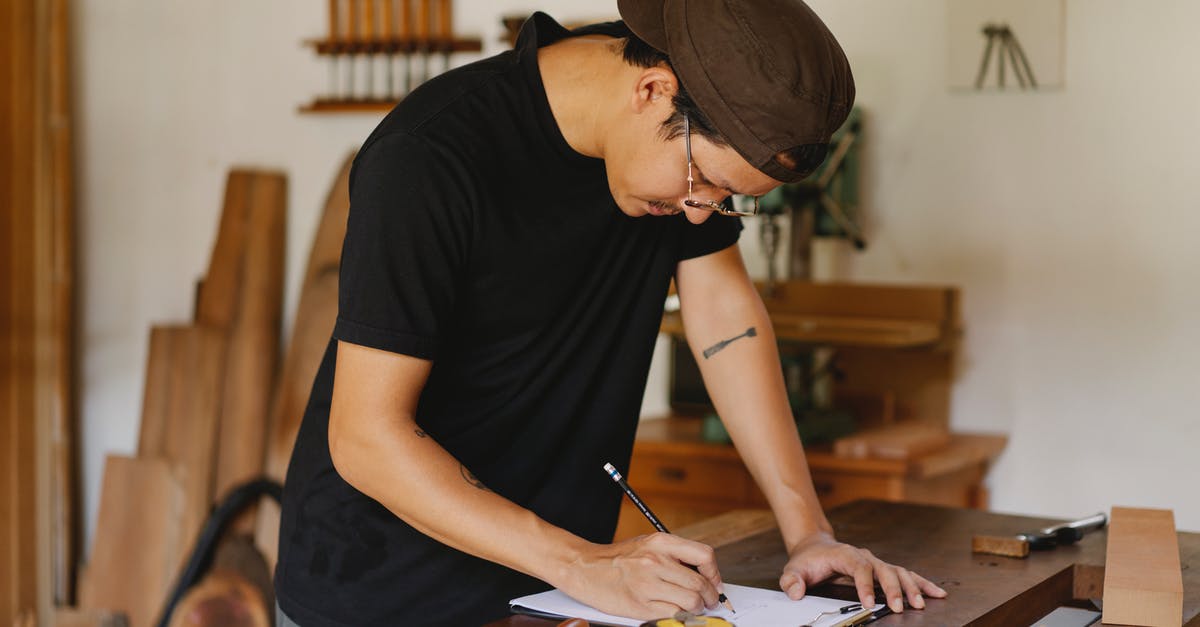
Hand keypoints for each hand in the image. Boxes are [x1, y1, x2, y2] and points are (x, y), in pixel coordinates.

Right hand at [557, 532, 724, 619]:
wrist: (584, 568)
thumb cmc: (617, 558)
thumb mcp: (647, 545)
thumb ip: (673, 555)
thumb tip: (704, 574)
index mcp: (660, 542)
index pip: (704, 555)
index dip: (715, 573)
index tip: (715, 584)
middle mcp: (655, 561)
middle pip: (700, 584)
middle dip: (710, 597)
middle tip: (708, 602)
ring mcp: (647, 584)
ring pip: (691, 602)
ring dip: (697, 609)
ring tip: (692, 608)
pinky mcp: (640, 605)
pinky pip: (673, 615)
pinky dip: (680, 617)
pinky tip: (676, 613)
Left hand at [779, 532, 946, 612]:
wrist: (816, 547)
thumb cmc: (807, 560)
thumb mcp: (793, 569)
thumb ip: (792, 581)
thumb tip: (796, 593)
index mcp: (845, 554)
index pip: (859, 567)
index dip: (865, 585)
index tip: (868, 603)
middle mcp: (865, 556)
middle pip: (884, 569)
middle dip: (893, 589)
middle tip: (898, 607)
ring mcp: (876, 562)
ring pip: (898, 572)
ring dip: (912, 587)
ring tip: (921, 603)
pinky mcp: (883, 570)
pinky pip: (905, 575)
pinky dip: (921, 584)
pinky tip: (936, 593)